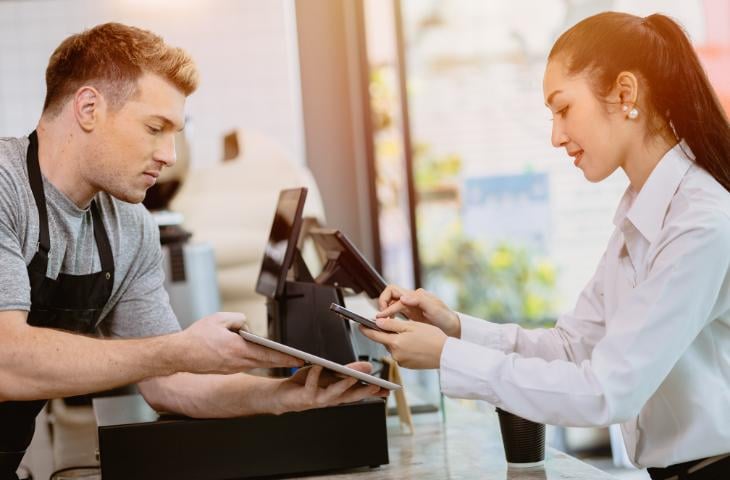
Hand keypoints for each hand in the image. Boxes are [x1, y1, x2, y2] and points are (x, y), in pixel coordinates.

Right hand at [177, 312, 302, 373]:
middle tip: (298, 361)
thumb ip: (239, 320)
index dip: (285, 356)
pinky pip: (247, 365)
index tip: (298, 358)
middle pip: (266, 362)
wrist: (179, 354)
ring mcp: (233, 368)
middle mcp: (237, 361)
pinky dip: (257, 362)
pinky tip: (262, 357)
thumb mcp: (219, 319)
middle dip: (283, 361)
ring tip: (284, 358)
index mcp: (237, 349)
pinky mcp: (227, 369)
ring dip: (271, 362)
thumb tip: (247, 327)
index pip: (267, 353)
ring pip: (257, 364)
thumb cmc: (196, 337)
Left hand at [271, 362, 388, 414]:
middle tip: (376, 385)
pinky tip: (318, 365)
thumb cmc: (307, 383)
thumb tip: (367, 367)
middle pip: (350, 396)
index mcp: (338, 394)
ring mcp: (318, 400)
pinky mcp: (305, 398)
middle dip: (363, 391)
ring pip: (333, 394)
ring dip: (343, 386)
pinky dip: (315, 375)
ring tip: (352, 375)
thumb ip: (347, 371)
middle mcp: (330, 400)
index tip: (387, 389)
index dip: (373, 392)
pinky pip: (311, 386)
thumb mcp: (330, 374)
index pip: (359, 393)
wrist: (283, 395)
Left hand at [359, 317, 447, 368]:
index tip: (359, 325)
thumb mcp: (412, 326)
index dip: (365, 329)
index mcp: (395, 342)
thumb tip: (377, 322)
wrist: (446, 354)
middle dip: (388, 333)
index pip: (374, 335)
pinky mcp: (407, 365)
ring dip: (397, 341)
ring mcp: (401, 361)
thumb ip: (392, 324)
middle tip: (401, 326)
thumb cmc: (432, 337)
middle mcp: (395, 354)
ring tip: (413, 336)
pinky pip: (400, 354)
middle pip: (384, 341)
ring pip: (393, 347)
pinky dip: (404, 348)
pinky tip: (415, 345)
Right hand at [377, 285, 460, 337]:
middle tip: (380, 317)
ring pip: (392, 303)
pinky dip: (390, 317)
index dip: (386, 307)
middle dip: (383, 303)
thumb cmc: (446, 318)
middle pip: (390, 294)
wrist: (453, 329)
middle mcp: (411, 299)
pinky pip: (396, 313)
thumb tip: (403, 297)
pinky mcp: (411, 315)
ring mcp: (411, 307)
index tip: (381, 317)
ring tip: (382, 322)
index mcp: (415, 296)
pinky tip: (390, 326)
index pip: (394, 296)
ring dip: (385, 310)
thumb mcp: (435, 308)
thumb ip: (419, 301)